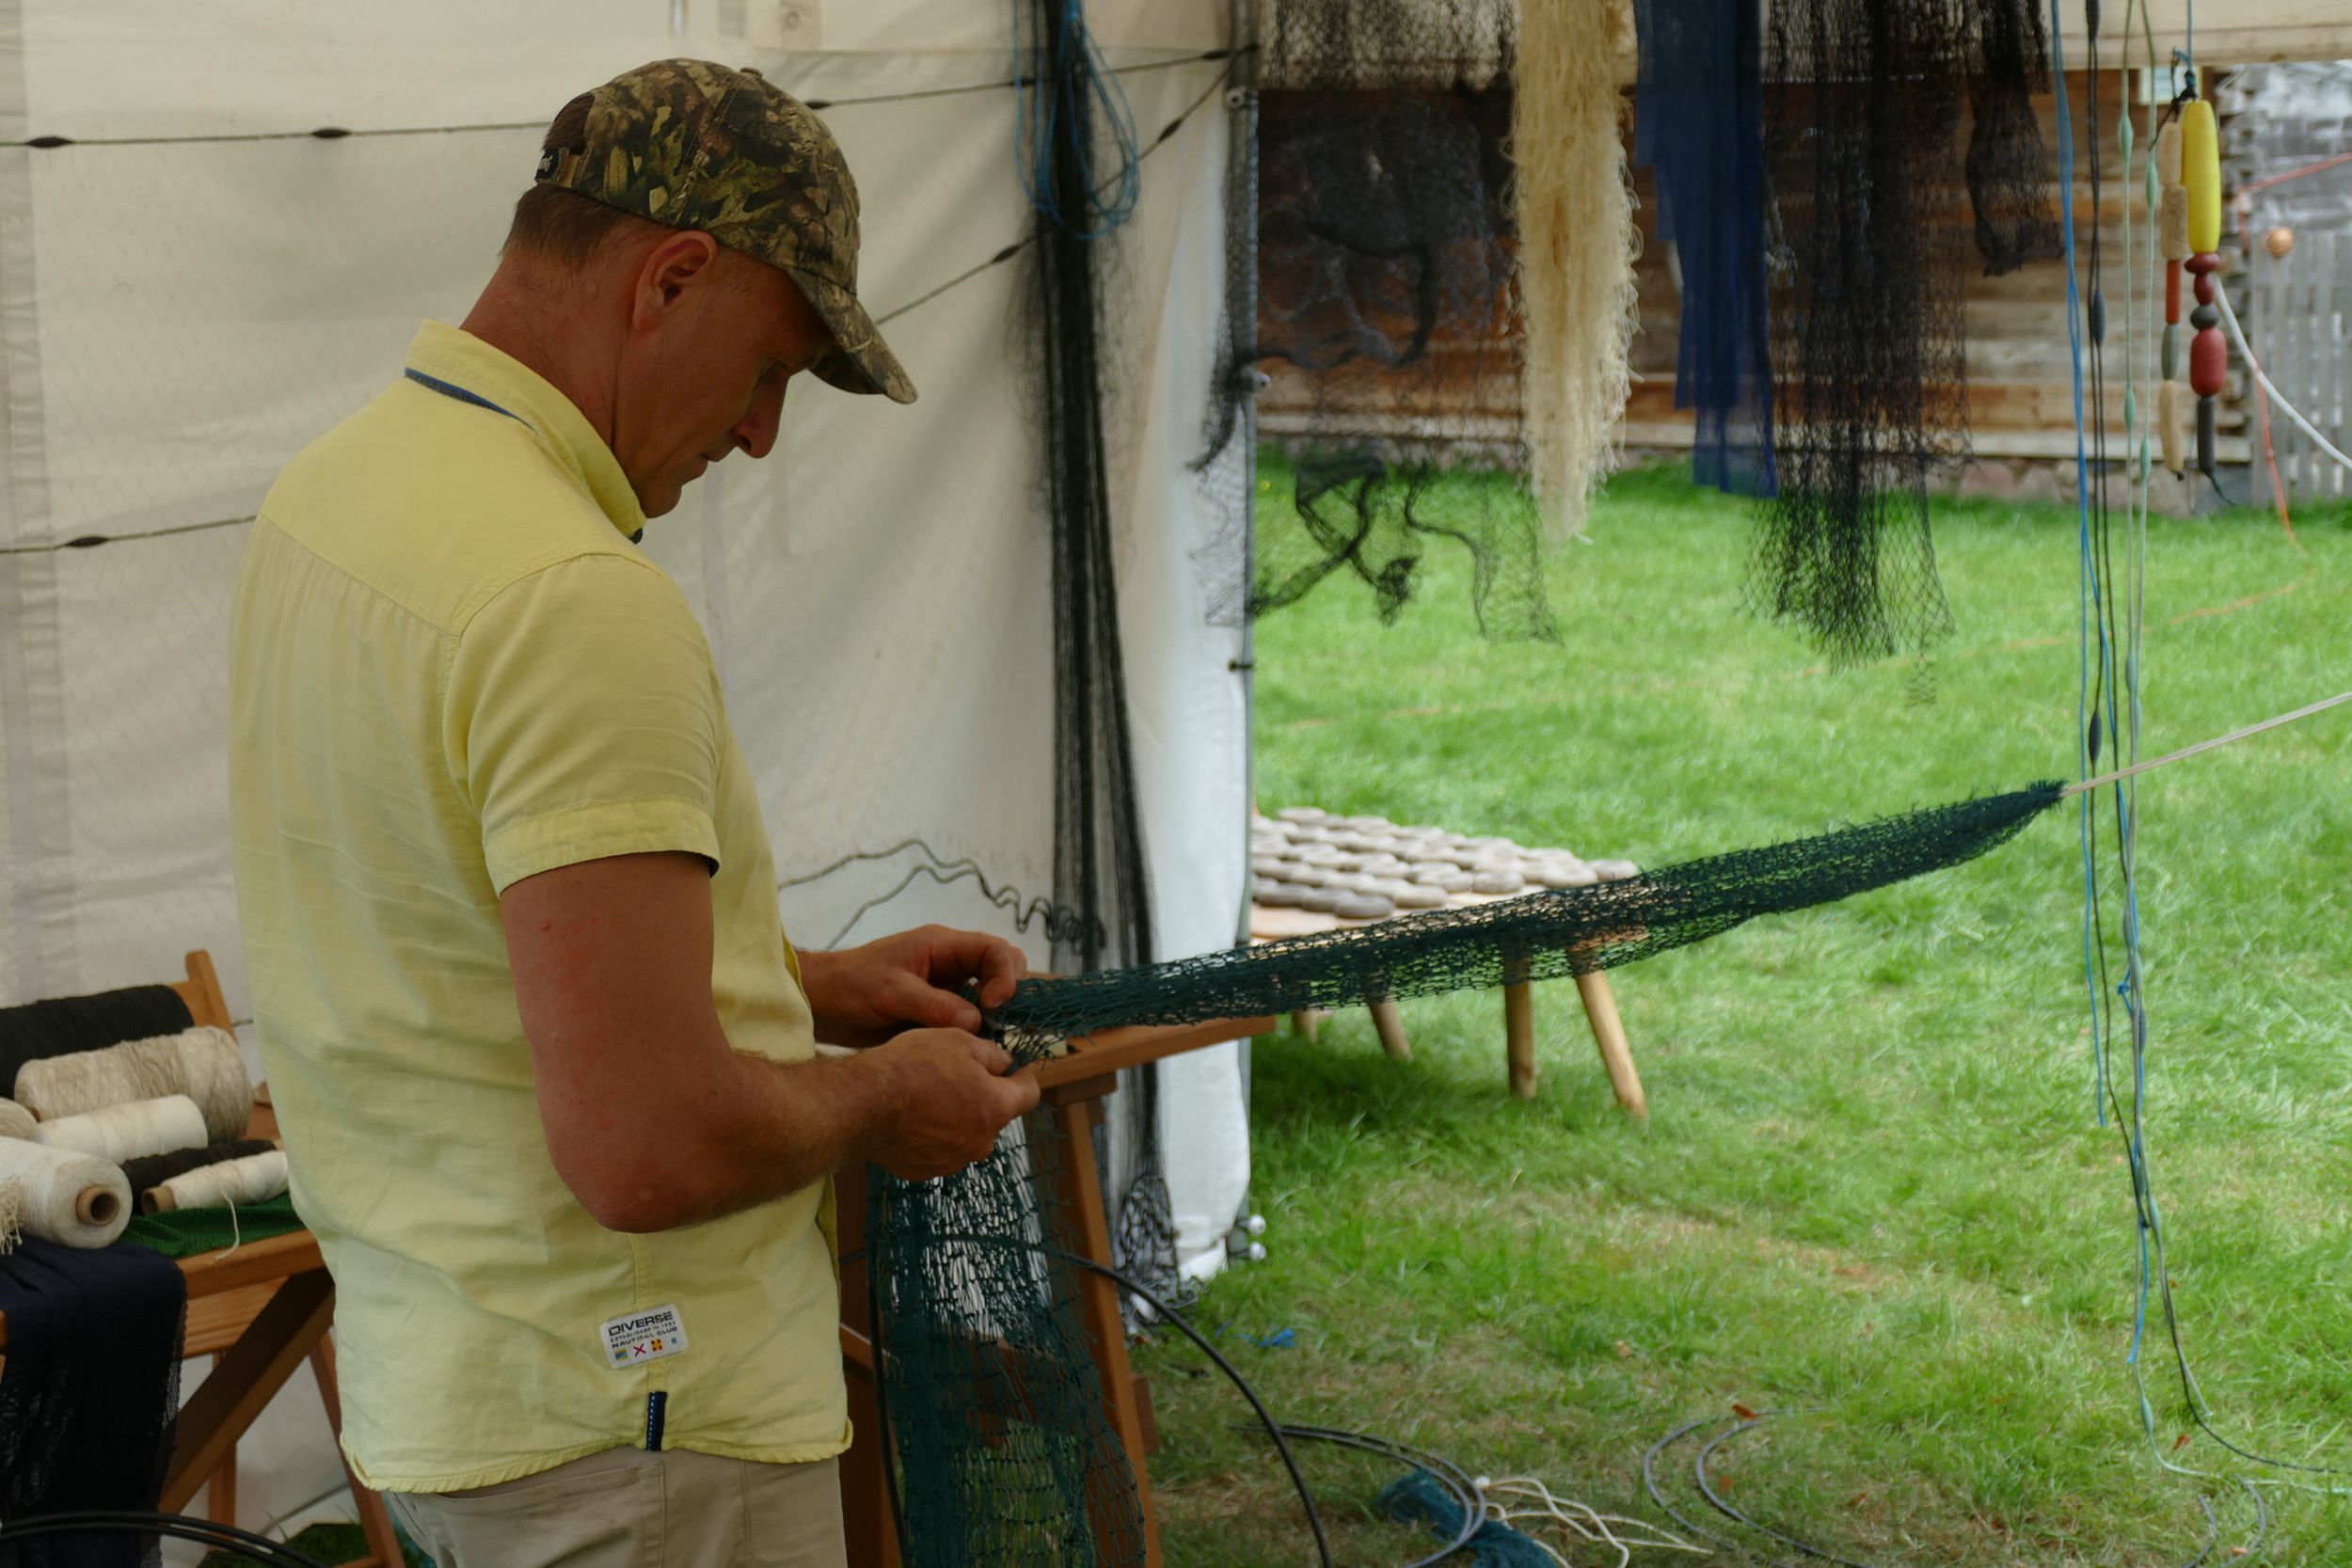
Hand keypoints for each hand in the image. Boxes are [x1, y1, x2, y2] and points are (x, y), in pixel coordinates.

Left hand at [801, 924, 1027, 1047]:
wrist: (822, 1004)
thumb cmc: (850, 986)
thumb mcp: (892, 992)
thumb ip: (934, 1005)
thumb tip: (977, 1022)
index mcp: (943, 946)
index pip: (994, 950)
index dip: (1006, 975)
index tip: (995, 1004)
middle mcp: (951, 965)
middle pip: (1000, 971)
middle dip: (1007, 996)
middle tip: (995, 1024)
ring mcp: (946, 989)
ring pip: (987, 999)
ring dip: (992, 1019)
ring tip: (983, 1042)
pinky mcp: (939, 1013)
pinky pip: (969, 1021)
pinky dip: (974, 1034)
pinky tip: (967, 1050)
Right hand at [865, 1028, 1039, 1179]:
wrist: (865, 1103)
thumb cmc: (913, 1067)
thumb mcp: (960, 1041)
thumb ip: (991, 1054)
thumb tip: (1003, 1062)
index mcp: (997, 1108)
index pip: (1030, 1094)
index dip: (1022, 1076)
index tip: (1012, 1067)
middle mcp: (981, 1141)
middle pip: (994, 1115)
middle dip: (983, 1095)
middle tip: (956, 1075)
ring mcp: (953, 1160)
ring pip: (966, 1133)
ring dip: (957, 1116)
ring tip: (928, 1096)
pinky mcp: (925, 1170)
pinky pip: (939, 1149)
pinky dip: (932, 1135)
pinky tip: (912, 1117)